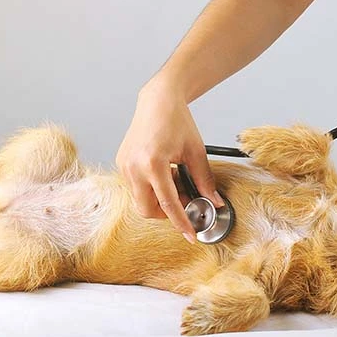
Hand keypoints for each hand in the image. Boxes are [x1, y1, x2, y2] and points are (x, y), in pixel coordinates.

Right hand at [116, 79, 223, 242]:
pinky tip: (164, 173)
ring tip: (175, 180)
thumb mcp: (195, 152)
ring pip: (140, 199)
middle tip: (185, 202)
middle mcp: (134, 167)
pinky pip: (135, 186)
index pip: (167, 203)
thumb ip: (205, 180)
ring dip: (159, 199)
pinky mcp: (121, 162)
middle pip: (147, 209)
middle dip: (166, 213)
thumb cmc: (176, 121)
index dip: (180, 222)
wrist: (158, 101)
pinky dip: (151, 187)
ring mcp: (124, 165)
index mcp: (153, 163)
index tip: (190, 235)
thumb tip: (215, 201)